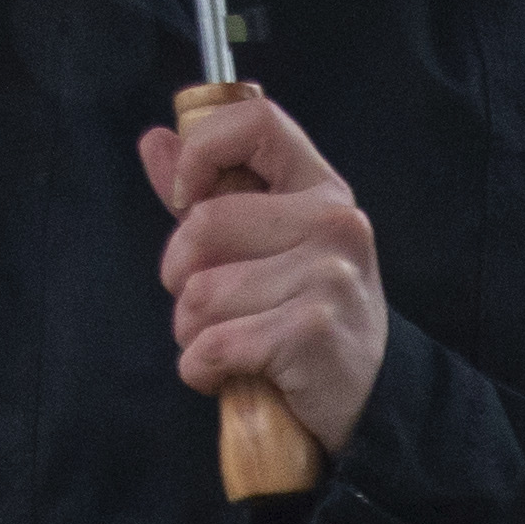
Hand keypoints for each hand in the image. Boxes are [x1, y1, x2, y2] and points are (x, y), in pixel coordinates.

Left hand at [144, 90, 385, 449]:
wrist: (369, 401)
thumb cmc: (307, 320)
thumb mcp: (269, 248)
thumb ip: (212, 193)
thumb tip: (155, 140)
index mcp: (321, 190)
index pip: (256, 122)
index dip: (202, 151)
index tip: (187, 200)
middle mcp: (334, 224)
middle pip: (204, 224)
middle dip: (180, 279)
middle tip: (207, 309)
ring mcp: (329, 277)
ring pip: (201, 294)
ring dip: (192, 334)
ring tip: (227, 348)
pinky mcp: (313, 332)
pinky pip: (215, 345)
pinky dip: (201, 371)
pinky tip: (226, 377)